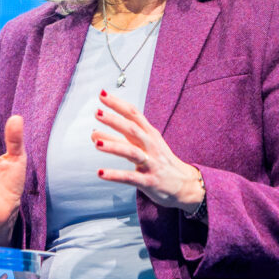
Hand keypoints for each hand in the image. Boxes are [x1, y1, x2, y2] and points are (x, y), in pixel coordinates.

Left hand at [91, 90, 204, 213]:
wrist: (185, 184)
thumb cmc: (161, 161)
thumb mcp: (146, 145)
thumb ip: (121, 138)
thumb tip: (94, 133)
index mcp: (150, 134)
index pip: (134, 114)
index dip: (118, 104)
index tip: (102, 95)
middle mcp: (151, 146)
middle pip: (132, 129)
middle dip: (114, 120)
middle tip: (97, 112)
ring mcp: (150, 163)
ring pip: (131, 151)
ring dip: (113, 145)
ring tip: (96, 141)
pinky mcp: (148, 181)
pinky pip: (130, 177)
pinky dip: (115, 175)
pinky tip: (100, 172)